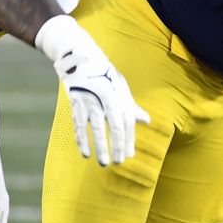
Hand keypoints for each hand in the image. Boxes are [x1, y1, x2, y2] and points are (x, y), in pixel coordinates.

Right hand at [35, 15, 149, 165]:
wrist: (81, 59)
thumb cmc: (105, 77)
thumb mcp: (121, 88)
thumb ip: (132, 107)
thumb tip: (147, 121)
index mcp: (120, 95)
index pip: (127, 121)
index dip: (128, 139)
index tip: (129, 155)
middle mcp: (106, 97)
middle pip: (114, 125)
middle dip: (117, 145)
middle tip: (119, 163)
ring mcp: (90, 100)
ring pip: (96, 127)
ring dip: (100, 146)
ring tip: (104, 163)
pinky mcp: (75, 103)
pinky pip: (78, 125)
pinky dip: (82, 140)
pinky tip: (86, 153)